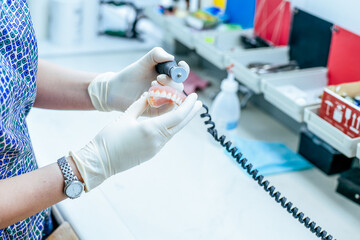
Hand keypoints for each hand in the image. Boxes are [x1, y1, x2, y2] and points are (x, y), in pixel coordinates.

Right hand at [70, 93, 201, 191]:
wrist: (100, 161)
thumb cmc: (109, 137)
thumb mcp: (125, 116)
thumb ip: (140, 105)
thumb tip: (150, 95)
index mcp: (152, 129)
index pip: (177, 115)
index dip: (188, 105)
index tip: (194, 97)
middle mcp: (157, 140)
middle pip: (180, 124)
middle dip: (191, 113)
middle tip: (199, 104)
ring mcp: (155, 148)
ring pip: (173, 132)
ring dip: (181, 121)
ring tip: (185, 111)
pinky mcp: (151, 153)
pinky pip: (165, 138)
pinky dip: (171, 128)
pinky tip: (170, 122)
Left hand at [88, 47, 189, 111]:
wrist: (115, 89)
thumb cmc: (130, 75)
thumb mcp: (143, 62)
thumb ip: (156, 54)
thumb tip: (171, 57)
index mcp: (167, 76)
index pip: (182, 73)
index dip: (184, 70)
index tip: (180, 64)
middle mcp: (168, 89)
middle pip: (179, 87)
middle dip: (171, 82)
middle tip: (157, 78)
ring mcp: (163, 100)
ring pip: (175, 98)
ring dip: (166, 92)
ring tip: (151, 86)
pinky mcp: (157, 111)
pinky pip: (166, 110)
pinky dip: (161, 103)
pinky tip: (148, 96)